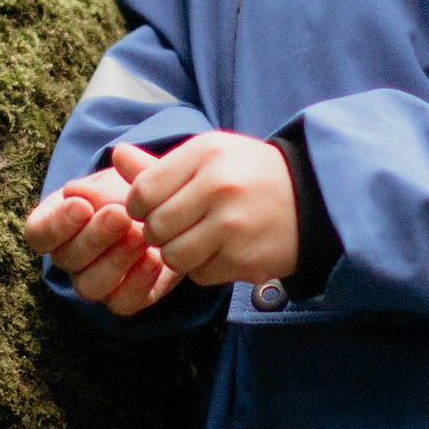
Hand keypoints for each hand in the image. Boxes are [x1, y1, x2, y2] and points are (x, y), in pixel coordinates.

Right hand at [21, 149, 183, 317]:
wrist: (172, 207)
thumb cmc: (136, 186)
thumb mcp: (121, 177)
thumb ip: (102, 185)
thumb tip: (76, 191)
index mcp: (57, 223)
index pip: (39, 233)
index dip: (58, 224)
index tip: (82, 205)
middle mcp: (70, 258)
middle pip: (66, 260)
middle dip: (94, 237)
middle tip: (120, 215)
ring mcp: (97, 282)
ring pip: (90, 287)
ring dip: (115, 261)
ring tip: (140, 235)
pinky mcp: (128, 298)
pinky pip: (123, 303)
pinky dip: (138, 282)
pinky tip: (155, 259)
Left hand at [123, 133, 298, 287]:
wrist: (312, 199)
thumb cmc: (250, 175)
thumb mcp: (210, 157)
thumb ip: (160, 165)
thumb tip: (116, 155)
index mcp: (205, 154)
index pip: (143, 191)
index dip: (139, 206)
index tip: (154, 208)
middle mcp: (218, 187)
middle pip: (154, 227)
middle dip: (158, 233)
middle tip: (179, 226)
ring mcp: (232, 225)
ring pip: (172, 255)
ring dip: (178, 254)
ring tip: (199, 240)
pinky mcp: (244, 258)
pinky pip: (200, 274)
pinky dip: (204, 268)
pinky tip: (223, 250)